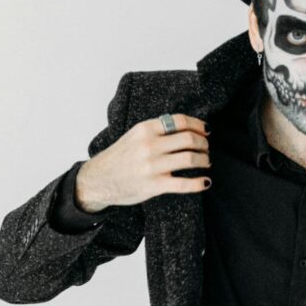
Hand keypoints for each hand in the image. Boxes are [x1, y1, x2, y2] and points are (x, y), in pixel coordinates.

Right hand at [76, 112, 210, 209]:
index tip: (205, 130)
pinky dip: (199, 183)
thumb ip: (156, 130)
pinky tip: (206, 182)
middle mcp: (149, 145)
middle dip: (203, 143)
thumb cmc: (120, 157)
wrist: (99, 179)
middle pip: (189, 139)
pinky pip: (184, 184)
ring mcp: (152, 166)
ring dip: (204, 160)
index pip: (180, 121)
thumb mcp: (134, 135)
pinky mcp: (154, 185)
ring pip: (190, 158)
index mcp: (145, 129)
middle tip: (206, 148)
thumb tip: (185, 127)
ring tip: (206, 162)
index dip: (197, 125)